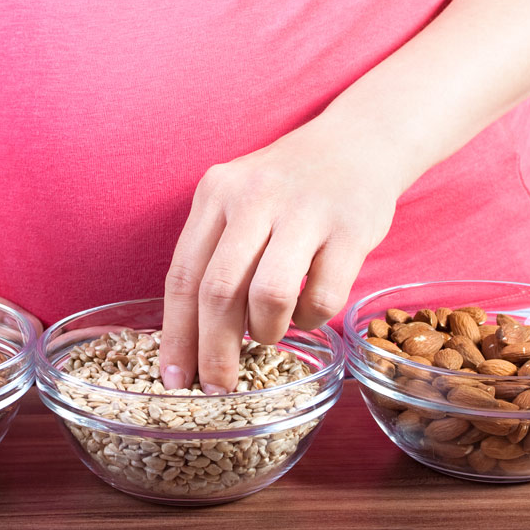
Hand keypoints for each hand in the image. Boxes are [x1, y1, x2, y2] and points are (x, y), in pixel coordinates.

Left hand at [159, 117, 403, 393]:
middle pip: (219, 291)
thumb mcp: (237, 198)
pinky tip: (306, 313)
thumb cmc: (286, 186)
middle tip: (217, 386)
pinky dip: (310, 319)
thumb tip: (192, 333)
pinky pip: (323, 297)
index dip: (175, 333)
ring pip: (269, 297)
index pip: (183, 275)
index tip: (172, 376)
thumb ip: (213, 251)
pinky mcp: (350, 229)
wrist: (357, 143)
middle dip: (214, 351)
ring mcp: (304, 211)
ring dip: (265, 332)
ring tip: (266, 336)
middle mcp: (253, 197)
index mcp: (216, 193)